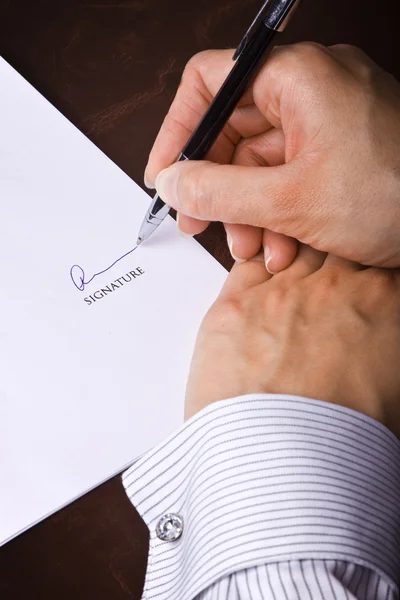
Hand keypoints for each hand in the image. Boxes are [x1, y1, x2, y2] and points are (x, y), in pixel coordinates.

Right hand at [145, 44, 399, 270]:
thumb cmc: (397, 197)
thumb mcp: (292, 201)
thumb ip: (219, 190)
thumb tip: (172, 182)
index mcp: (297, 77)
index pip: (210, 83)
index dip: (178, 130)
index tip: (164, 174)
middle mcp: (311, 91)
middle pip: (233, 131)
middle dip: (216, 186)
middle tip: (199, 223)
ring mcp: (327, 123)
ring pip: (260, 163)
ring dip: (248, 212)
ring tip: (254, 251)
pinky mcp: (340, 153)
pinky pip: (289, 178)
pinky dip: (278, 214)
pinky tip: (282, 249)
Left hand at [185, 247, 399, 438]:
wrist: (287, 466)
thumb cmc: (347, 440)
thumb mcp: (394, 386)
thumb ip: (387, 345)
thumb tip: (377, 348)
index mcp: (382, 301)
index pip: (378, 263)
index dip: (369, 276)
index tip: (361, 288)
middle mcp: (331, 287)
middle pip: (335, 250)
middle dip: (335, 265)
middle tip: (326, 291)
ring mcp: (279, 292)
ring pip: (290, 252)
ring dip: (295, 263)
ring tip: (291, 295)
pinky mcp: (234, 305)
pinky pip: (247, 267)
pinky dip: (256, 270)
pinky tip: (260, 292)